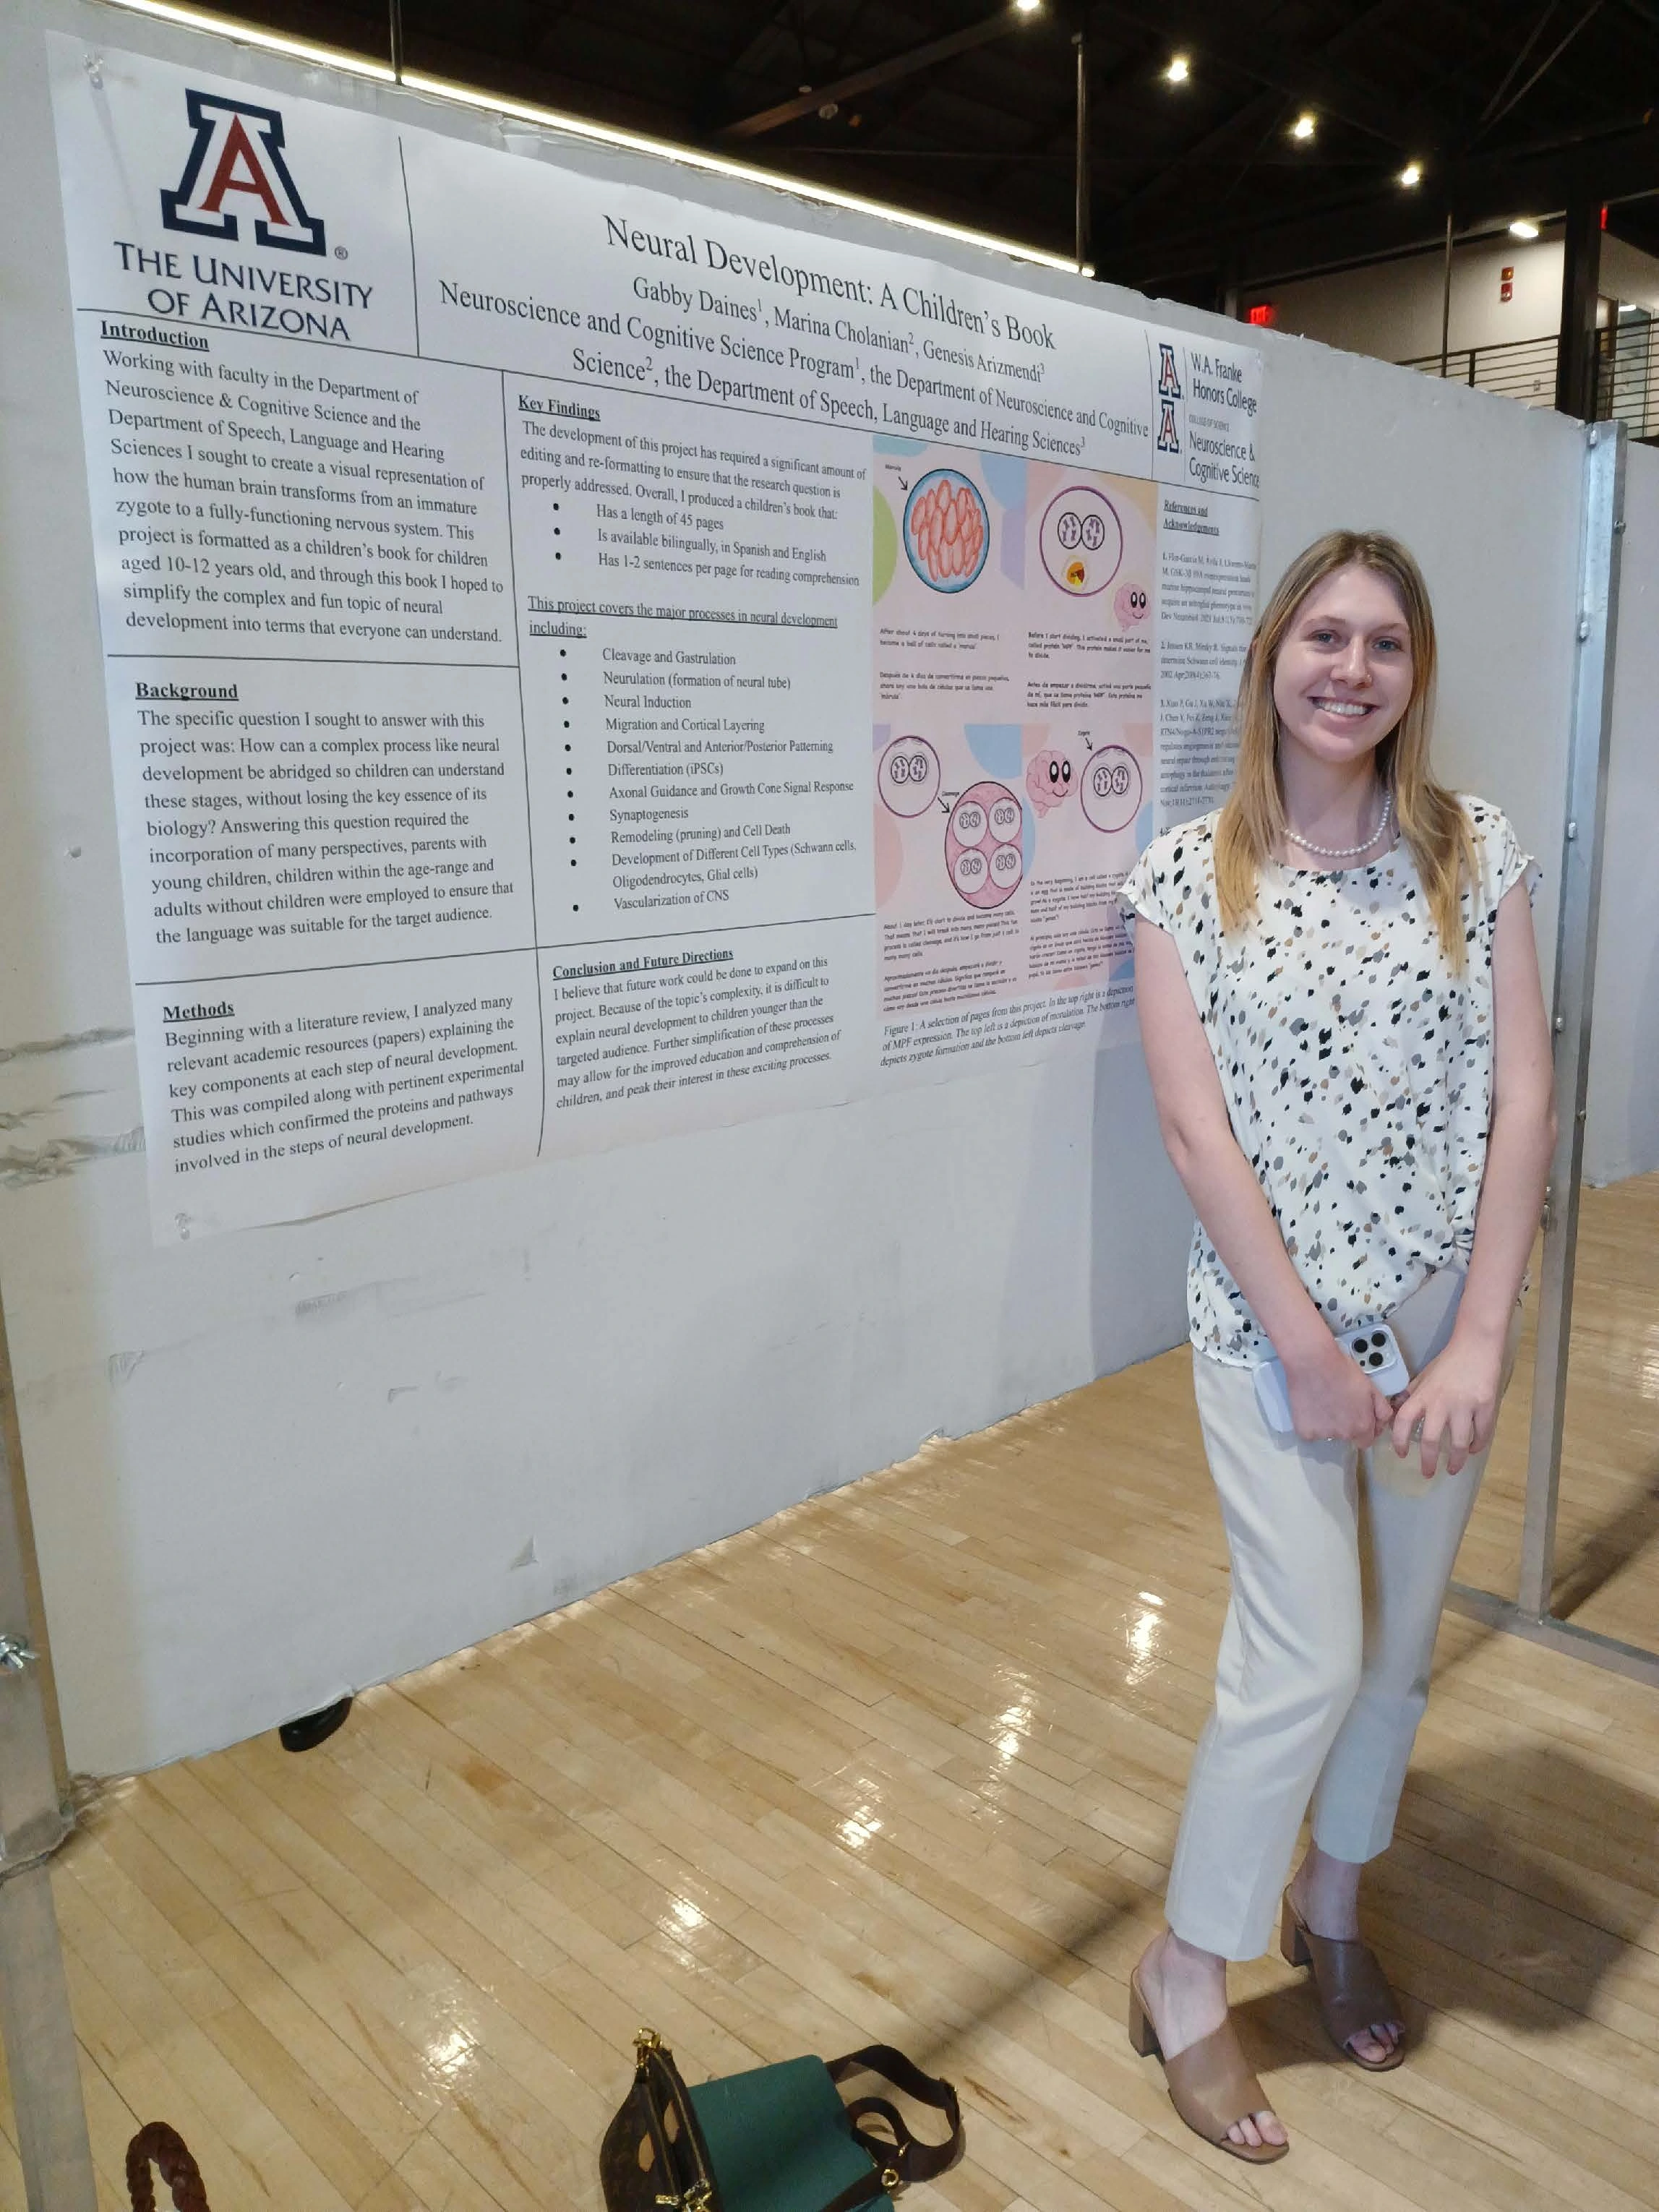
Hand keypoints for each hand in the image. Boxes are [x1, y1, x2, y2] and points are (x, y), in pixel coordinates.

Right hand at [1283, 1336, 1392, 1446]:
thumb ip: (1382, 1409)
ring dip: (1326, 1422)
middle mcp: (1343, 1434)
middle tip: (1337, 1402)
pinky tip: (1309, 1405)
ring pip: (1327, 1433)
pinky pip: (1310, 1431)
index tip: (1356, 1417)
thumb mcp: (1371, 1387)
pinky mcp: (1304, 1431)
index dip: (1363, 1430)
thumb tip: (1382, 1422)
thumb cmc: (1342, 1370)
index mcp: (1362, 1426)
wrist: (1312, 1362)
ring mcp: (1322, 1434)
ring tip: (1322, 1400)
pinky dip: (1310, 1422)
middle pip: (1346, 1436)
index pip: (1366, 1441)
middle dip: (1344, 1424)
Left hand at [1388, 1330, 1504, 1478]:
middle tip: (1428, 1473)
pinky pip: (1482, 1433)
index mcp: (1423, 1395)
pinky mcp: (1486, 1406)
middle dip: (1429, 1461)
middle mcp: (1441, 1403)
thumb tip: (1397, 1412)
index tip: (1402, 1454)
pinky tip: (1473, 1450)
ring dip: (1457, 1460)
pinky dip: (1477, 1446)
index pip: (1404, 1420)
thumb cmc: (1448, 1362)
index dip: (1399, 1440)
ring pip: (1460, 1442)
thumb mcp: (1424, 1376)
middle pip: (1432, 1440)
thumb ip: (1412, 1395)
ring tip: (1453, 1469)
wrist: (1476, 1346)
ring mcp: (1465, 1406)